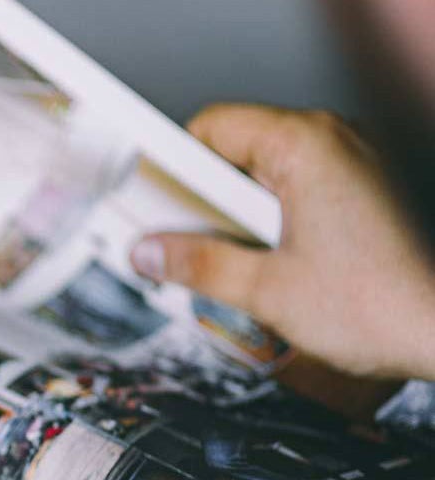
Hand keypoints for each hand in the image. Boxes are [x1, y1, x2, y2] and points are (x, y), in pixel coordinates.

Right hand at [131, 104, 434, 383]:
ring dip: (236, 217)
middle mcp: (334, 141)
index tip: (145, 200)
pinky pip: (296, 191)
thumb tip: (147, 252)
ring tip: (226, 263)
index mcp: (305, 145)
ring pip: (264, 175)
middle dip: (202, 200)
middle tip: (177, 244)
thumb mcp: (265, 291)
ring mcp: (354, 164)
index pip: (212, 127)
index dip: (170, 165)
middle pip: (236, 151)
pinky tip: (263, 266)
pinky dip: (270, 223)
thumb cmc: (380, 306)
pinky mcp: (364, 193)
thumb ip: (196, 265)